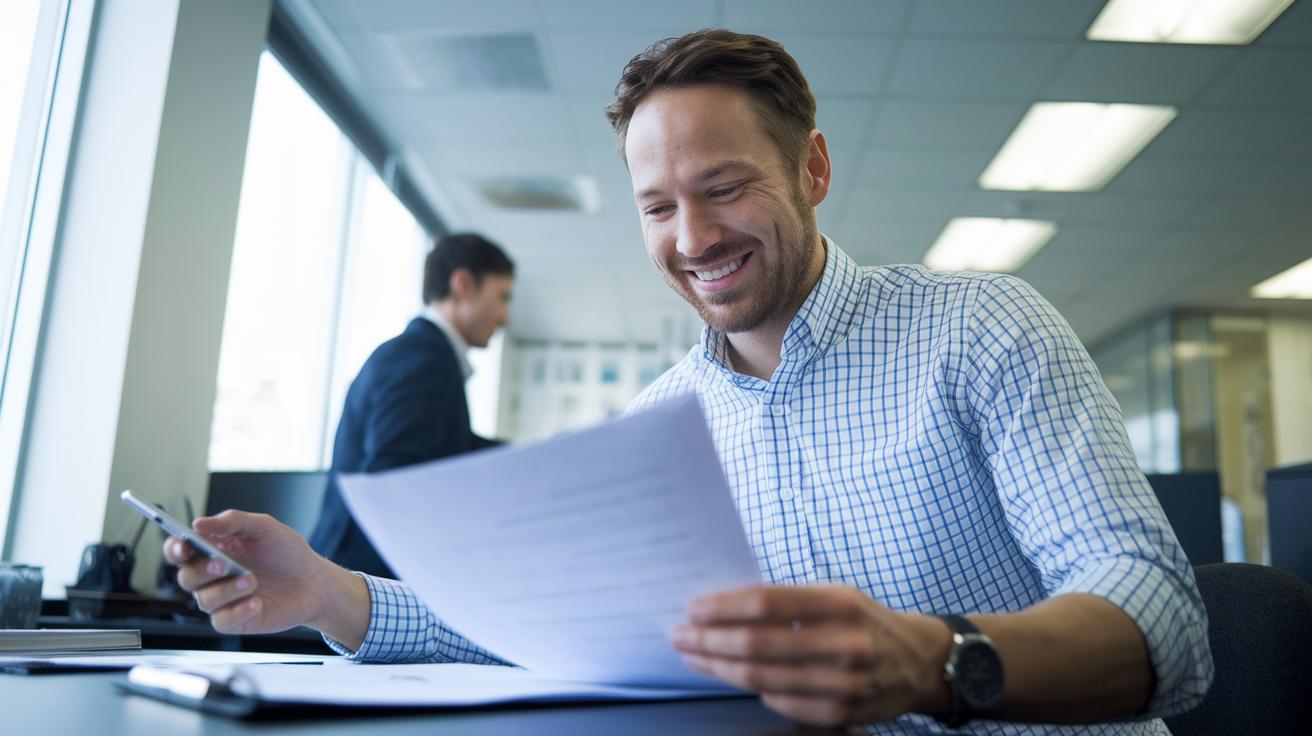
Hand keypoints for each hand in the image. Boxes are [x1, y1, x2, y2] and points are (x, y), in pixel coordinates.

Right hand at [163, 510, 368, 647]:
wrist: (313, 581)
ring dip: (226, 590)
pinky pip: (222, 621)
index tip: (183, 545)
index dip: (175, 549)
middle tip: (222, 563)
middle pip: (186, 577)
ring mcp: (223, 600)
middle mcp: (213, 577)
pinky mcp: (235, 620)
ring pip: (204, 600)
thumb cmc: (287, 553)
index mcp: (213, 550)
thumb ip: (233, 521)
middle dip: (202, 570)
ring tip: (252, 581)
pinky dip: (237, 611)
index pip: (180, 551)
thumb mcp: (264, 527)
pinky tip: (256, 602)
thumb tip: (199, 523)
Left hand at [671, 584, 951, 726]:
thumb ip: (789, 600)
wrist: (918, 661)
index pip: (766, 603)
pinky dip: (752, 689)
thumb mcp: (835, 594)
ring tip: (694, 656)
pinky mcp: (841, 715)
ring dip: (718, 667)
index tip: (692, 609)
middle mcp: (845, 644)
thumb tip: (724, 607)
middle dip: (709, 641)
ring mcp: (844, 685)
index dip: (723, 608)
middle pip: (757, 645)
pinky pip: (779, 704)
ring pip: (761, 679)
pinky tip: (733, 676)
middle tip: (680, 636)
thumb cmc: (864, 620)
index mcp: (840, 604)